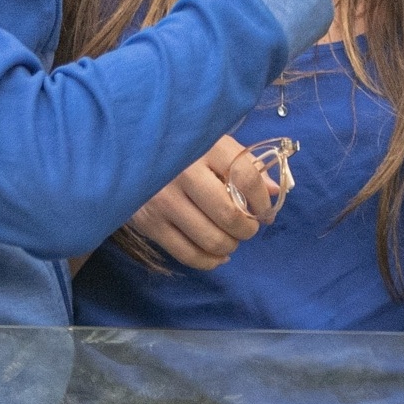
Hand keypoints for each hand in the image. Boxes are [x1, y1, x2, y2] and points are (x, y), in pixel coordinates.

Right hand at [125, 136, 264, 269]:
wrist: (127, 149)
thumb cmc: (180, 145)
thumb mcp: (213, 143)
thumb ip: (245, 164)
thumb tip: (276, 191)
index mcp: (204, 145)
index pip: (246, 178)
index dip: (263, 201)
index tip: (265, 210)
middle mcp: (182, 171)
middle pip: (230, 214)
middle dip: (247, 227)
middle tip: (248, 226)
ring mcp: (162, 199)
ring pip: (211, 238)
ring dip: (230, 245)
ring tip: (231, 238)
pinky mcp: (149, 222)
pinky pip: (188, 254)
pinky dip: (210, 261)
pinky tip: (217, 254)